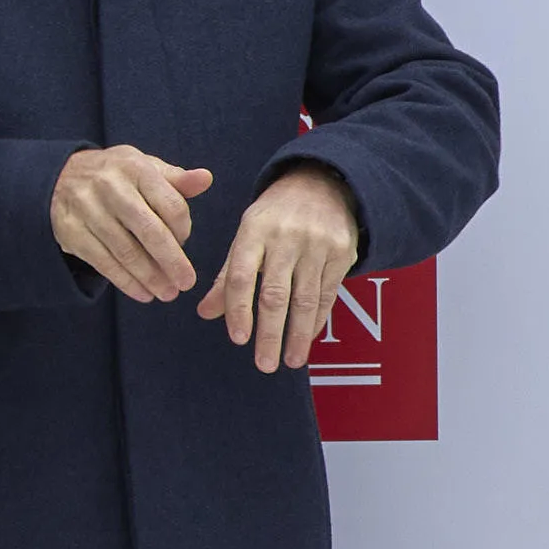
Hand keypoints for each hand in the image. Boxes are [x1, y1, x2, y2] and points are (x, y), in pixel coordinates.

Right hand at [51, 144, 215, 301]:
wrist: (60, 177)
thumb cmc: (117, 176)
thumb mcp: (145, 168)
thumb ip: (177, 179)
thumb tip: (206, 178)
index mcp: (136, 168)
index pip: (171, 205)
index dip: (183, 229)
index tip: (185, 242)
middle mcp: (110, 186)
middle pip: (150, 231)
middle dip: (172, 261)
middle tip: (186, 282)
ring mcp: (88, 209)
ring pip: (126, 251)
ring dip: (150, 277)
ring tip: (167, 293)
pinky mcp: (71, 231)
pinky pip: (104, 262)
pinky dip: (126, 282)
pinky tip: (143, 293)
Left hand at [200, 161, 366, 372]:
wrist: (322, 183)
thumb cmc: (275, 216)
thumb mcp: (247, 235)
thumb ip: (227, 275)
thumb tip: (206, 313)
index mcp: (254, 230)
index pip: (241, 276)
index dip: (238, 309)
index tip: (239, 339)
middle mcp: (286, 237)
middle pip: (275, 293)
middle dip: (270, 333)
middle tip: (265, 364)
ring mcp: (317, 245)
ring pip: (305, 298)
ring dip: (297, 334)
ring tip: (291, 361)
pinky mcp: (342, 252)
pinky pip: (328, 293)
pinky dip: (316, 319)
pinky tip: (307, 338)